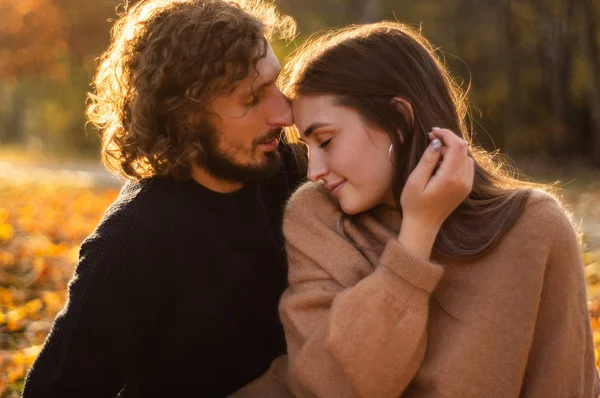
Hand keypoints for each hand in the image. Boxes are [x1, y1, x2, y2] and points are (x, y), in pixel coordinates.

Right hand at [397, 127, 473, 258]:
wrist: (423, 226)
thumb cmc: (414, 204)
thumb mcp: (415, 181)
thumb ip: (427, 160)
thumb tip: (437, 142)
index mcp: (450, 177)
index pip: (456, 146)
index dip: (446, 134)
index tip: (432, 131)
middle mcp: (463, 180)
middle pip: (463, 148)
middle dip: (449, 139)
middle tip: (432, 138)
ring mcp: (466, 185)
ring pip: (466, 156)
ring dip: (453, 148)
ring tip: (436, 151)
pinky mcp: (466, 188)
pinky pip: (467, 165)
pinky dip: (457, 158)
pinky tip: (443, 162)